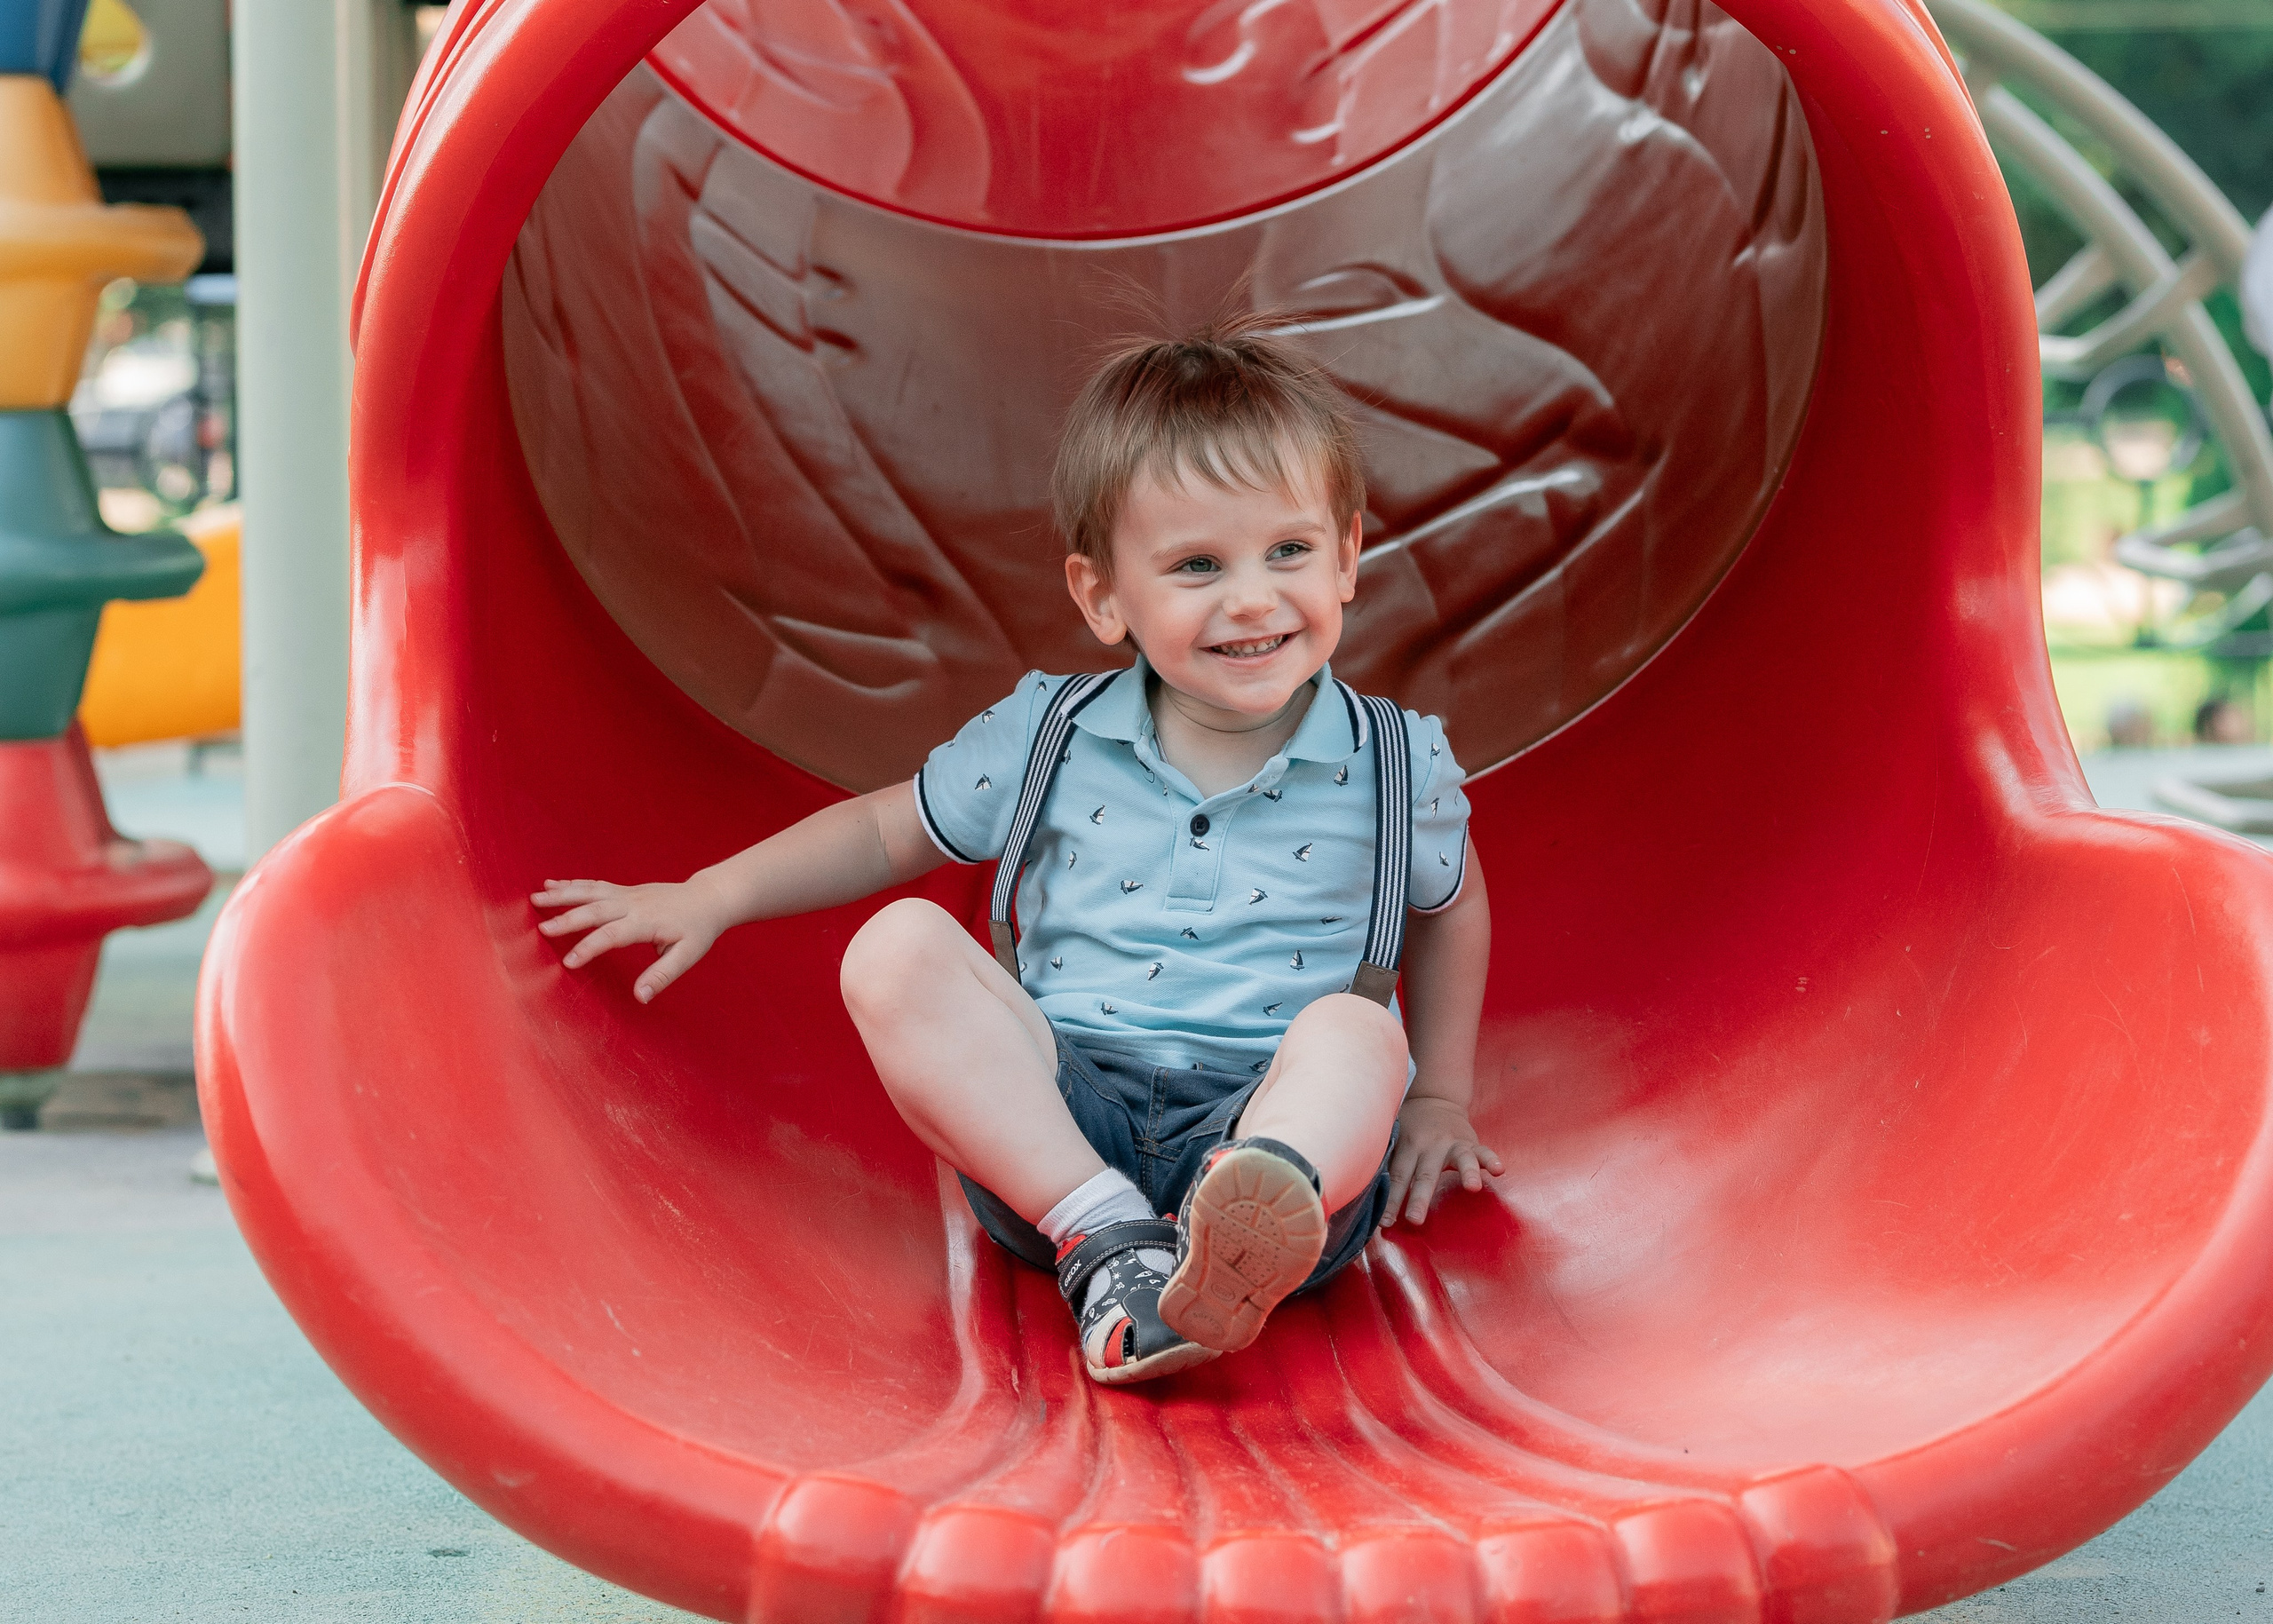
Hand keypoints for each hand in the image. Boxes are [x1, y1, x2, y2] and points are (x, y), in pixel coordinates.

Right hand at [532, 877, 727, 1003]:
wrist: (709, 898)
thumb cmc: (698, 929)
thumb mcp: (688, 955)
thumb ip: (663, 975)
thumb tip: (641, 997)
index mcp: (647, 921)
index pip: (613, 935)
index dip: (589, 948)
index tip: (568, 963)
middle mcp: (634, 904)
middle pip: (595, 910)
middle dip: (567, 919)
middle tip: (541, 930)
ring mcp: (628, 894)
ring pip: (590, 893)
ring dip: (561, 896)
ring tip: (534, 899)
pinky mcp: (625, 890)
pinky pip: (595, 886)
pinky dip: (572, 885)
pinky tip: (552, 885)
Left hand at [1382, 1095, 1503, 1226]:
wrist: (1435, 1099)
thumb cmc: (1410, 1128)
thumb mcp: (1396, 1140)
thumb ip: (1390, 1163)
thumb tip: (1371, 1196)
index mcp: (1408, 1146)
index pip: (1399, 1177)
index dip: (1392, 1200)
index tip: (1385, 1223)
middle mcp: (1430, 1145)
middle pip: (1425, 1174)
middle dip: (1420, 1198)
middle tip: (1414, 1220)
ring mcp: (1452, 1142)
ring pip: (1460, 1159)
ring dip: (1467, 1173)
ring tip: (1473, 1188)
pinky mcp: (1470, 1142)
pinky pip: (1483, 1150)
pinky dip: (1491, 1159)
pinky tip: (1499, 1170)